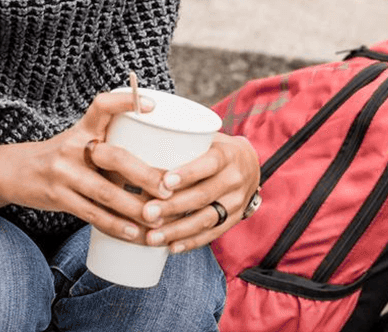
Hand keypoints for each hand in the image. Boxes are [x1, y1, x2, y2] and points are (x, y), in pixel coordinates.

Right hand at [0, 90, 163, 242]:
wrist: (15, 171)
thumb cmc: (66, 156)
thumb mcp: (84, 142)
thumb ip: (115, 150)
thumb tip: (165, 169)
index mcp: (85, 128)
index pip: (103, 105)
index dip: (126, 102)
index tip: (152, 105)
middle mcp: (74, 147)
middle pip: (115, 157)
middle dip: (145, 174)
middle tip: (169, 187)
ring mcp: (64, 174)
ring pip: (105, 192)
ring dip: (134, 208)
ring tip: (159, 217)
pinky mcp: (58, 198)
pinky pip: (92, 214)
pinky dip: (115, 225)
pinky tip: (135, 233)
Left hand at [134, 132, 260, 252]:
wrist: (249, 166)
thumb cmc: (216, 149)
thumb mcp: (207, 139)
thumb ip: (182, 143)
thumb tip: (138, 139)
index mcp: (227, 155)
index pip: (209, 164)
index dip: (188, 173)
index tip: (165, 182)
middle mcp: (235, 179)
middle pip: (203, 195)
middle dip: (173, 207)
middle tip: (146, 212)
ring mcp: (236, 202)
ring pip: (206, 219)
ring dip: (177, 230)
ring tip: (152, 237)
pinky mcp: (233, 219)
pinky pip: (212, 234)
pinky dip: (191, 242)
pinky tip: (171, 247)